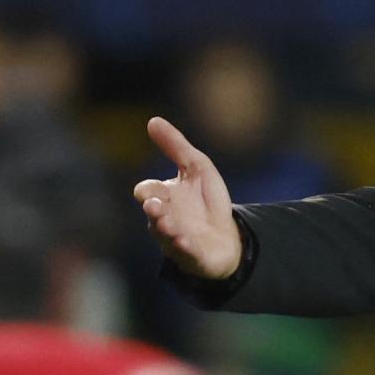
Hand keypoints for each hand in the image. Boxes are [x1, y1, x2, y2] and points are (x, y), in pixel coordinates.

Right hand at [133, 117, 241, 278]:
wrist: (228, 235)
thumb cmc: (206, 202)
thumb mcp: (196, 168)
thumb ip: (175, 146)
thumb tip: (152, 120)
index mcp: (163, 196)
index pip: (147, 190)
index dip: (148, 190)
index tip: (151, 191)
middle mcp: (164, 217)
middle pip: (153, 213)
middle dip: (154, 210)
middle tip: (155, 206)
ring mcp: (176, 237)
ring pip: (165, 234)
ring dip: (166, 228)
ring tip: (169, 225)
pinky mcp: (191, 254)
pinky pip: (185, 252)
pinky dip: (184, 247)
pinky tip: (187, 242)